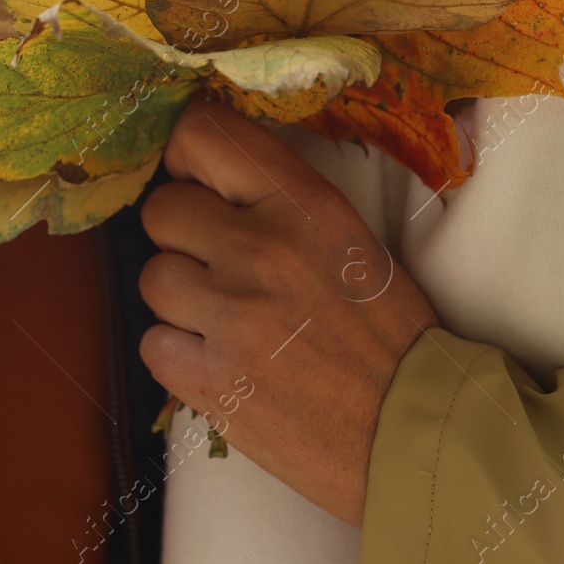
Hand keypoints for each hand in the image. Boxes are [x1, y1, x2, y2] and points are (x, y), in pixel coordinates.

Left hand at [138, 102, 437, 525]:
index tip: (196, 182)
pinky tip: (220, 364)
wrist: (411, 427)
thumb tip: (206, 182)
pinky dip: (177, 356)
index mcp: (303, 204)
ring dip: (180, 299)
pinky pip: (152, 344)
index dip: (184, 158)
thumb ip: (278, 203)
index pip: (203, 136)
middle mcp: (260, 248)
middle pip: (162, 209)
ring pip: (152, 277)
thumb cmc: (386, 331)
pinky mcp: (209, 379)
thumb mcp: (348, 237)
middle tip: (216, 266)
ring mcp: (231, 314)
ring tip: (224, 322)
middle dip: (181, 236)